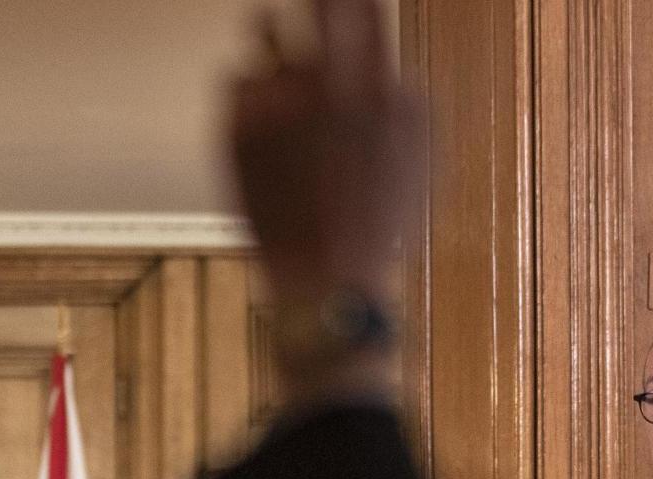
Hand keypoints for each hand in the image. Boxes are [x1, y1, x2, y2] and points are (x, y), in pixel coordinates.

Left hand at [230, 0, 424, 311]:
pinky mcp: (237, 130)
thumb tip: (385, 67)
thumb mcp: (418, 155)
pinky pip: (234, 79)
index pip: (361, 7)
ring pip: (262, 34)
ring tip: (266, 30)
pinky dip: (244, 88)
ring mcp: (275, 106)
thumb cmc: (375, 225)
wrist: (325, 278)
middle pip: (312, 4)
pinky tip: (258, 109)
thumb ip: (403, 98)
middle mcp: (324, 86)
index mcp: (375, 86)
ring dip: (267, 33)